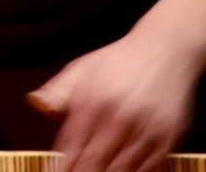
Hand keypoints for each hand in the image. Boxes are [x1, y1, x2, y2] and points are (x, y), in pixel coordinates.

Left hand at [27, 31, 205, 171]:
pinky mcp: (169, 138)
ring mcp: (147, 130)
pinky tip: (120, 170)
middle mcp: (121, 117)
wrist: (167, 47)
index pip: (71, 148)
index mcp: (95, 101)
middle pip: (94, 165)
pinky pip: (147, 169)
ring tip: (96, 171)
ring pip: (120, 171)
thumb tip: (36, 104)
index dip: (62, 168)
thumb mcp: (83, 67)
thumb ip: (58, 91)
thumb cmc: (121, 61)